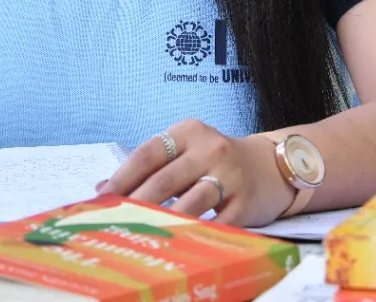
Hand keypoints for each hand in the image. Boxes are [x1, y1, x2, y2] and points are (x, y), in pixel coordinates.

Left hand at [100, 121, 294, 226]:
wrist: (272, 167)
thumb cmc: (217, 161)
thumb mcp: (186, 153)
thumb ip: (150, 167)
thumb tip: (103, 188)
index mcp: (189, 132)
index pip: (148, 153)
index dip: (123, 176)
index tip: (103, 197)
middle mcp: (210, 149)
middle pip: (166, 179)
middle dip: (137, 202)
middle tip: (116, 221)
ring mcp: (231, 175)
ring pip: (191, 201)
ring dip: (164, 220)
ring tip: (143, 234)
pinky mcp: (246, 201)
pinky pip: (218, 222)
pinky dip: (197, 233)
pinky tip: (179, 243)